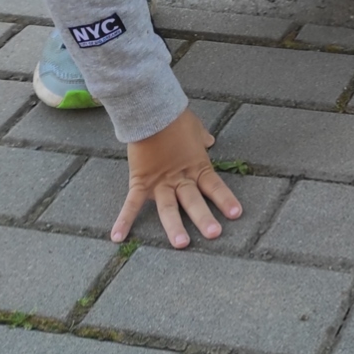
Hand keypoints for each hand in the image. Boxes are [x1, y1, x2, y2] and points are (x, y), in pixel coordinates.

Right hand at [113, 108, 242, 248]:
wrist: (152, 110)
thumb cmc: (175, 118)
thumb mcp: (195, 128)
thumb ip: (202, 138)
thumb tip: (209, 140)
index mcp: (196, 166)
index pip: (215, 186)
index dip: (225, 200)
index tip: (236, 214)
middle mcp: (180, 178)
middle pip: (194, 201)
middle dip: (204, 218)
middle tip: (214, 234)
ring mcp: (160, 182)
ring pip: (168, 208)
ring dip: (174, 226)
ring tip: (181, 244)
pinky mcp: (140, 181)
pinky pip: (131, 203)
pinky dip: (124, 220)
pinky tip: (117, 237)